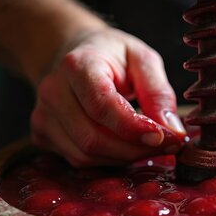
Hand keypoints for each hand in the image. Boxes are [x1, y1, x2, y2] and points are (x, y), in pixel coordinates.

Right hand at [31, 27, 186, 166]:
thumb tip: (173, 130)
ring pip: (85, 155)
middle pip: (92, 138)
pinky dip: (109, 160)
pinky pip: (79, 160)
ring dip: (125, 157)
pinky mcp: (42, 135)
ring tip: (150, 145)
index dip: (133, 127)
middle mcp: (53, 90)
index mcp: (77, 65)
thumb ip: (159, 93)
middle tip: (168, 145)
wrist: (75, 55)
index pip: (101, 105)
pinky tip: (126, 146)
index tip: (164, 137)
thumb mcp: (143, 60)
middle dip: (135, 149)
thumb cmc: (112, 56)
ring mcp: (43, 115)